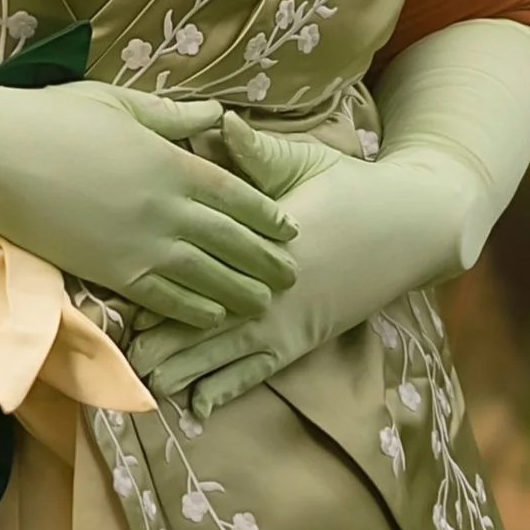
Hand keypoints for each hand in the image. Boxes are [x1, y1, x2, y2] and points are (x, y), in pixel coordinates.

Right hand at [0, 74, 297, 330]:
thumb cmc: (51, 118)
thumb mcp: (120, 104)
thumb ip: (172, 115)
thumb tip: (215, 113)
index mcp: (172, 162)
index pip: (236, 195)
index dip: (266, 215)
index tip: (289, 230)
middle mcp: (167, 207)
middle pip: (231, 240)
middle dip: (265, 260)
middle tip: (292, 275)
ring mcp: (141, 243)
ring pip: (207, 275)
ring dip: (239, 292)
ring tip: (263, 304)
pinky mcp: (112, 272)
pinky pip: (164, 297)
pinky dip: (194, 308)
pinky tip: (213, 316)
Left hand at [129, 115, 463, 411]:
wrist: (411, 229)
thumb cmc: (352, 187)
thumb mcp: (305, 160)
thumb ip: (257, 152)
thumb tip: (219, 121)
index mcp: (267, 244)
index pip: (205, 270)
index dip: (162, 284)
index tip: (122, 293)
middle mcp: (274, 292)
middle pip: (206, 322)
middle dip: (162, 339)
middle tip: (118, 354)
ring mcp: (287, 323)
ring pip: (225, 355)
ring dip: (184, 370)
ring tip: (144, 383)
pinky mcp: (299, 343)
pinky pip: (257, 373)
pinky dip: (226, 390)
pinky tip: (197, 408)